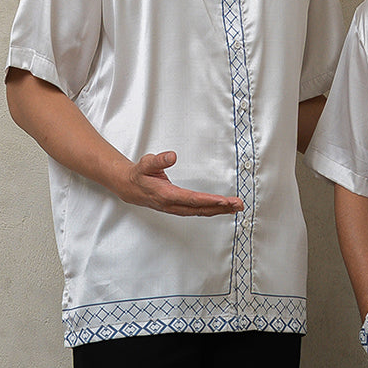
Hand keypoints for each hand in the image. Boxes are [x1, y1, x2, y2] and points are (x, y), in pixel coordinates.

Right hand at [115, 151, 243, 215]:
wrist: (130, 187)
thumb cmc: (139, 175)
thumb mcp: (145, 163)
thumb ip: (159, 160)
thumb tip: (172, 156)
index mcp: (166, 195)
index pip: (191, 199)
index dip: (208, 200)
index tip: (223, 200)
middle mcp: (173, 205)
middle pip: (200, 208)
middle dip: (220, 207)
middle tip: (237, 204)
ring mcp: (176, 209)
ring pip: (201, 212)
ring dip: (219, 210)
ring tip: (236, 207)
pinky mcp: (179, 208)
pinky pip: (198, 211)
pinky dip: (212, 210)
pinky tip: (223, 208)